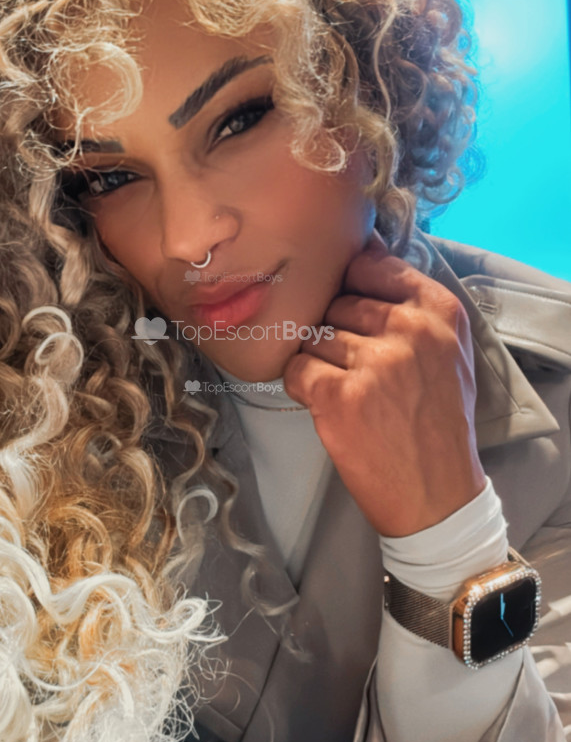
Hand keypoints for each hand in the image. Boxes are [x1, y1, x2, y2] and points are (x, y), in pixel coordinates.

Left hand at [282, 232, 486, 536]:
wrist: (437, 495)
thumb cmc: (438, 420)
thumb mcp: (446, 350)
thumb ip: (410, 300)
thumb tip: (364, 246)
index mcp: (440, 311)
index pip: (371, 265)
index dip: (352, 287)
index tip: (353, 312)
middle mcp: (410, 329)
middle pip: (338, 302)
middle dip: (337, 333)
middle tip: (361, 371)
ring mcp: (374, 362)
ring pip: (314, 334)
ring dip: (320, 362)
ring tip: (351, 393)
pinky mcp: (338, 395)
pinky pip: (295, 368)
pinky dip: (301, 387)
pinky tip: (329, 406)